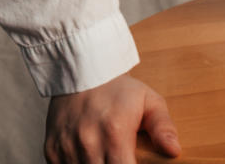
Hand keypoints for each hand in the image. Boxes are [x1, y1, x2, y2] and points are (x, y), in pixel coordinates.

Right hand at [44, 72, 180, 163]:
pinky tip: (87, 157)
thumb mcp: (148, 101)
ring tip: (104, 155)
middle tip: (119, 157)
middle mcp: (87, 142)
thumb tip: (173, 151)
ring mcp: (67, 147)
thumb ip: (163, 127)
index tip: (133, 162)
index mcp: (115, 133)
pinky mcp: (51, 149)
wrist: (81, 69)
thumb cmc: (118, 89)